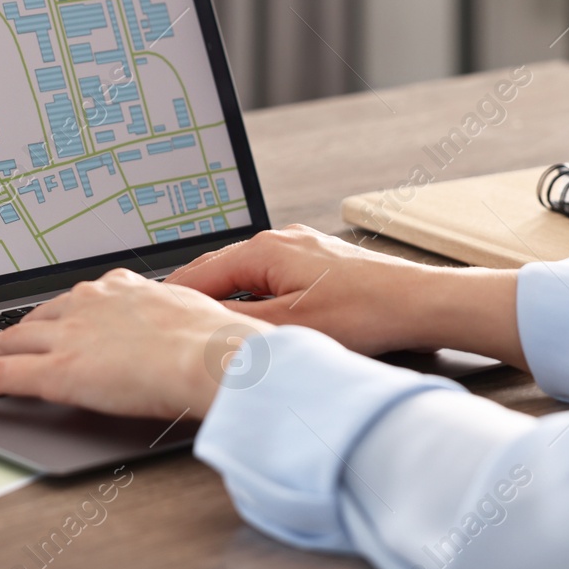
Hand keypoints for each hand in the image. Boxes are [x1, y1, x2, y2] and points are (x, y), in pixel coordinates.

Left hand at [0, 269, 272, 418]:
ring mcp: (69, 336)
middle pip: (38, 317)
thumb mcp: (196, 318)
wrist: (216, 357)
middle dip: (13, 330)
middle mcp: (90, 303)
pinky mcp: (57, 371)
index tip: (51, 319)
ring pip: (12, 342)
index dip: (57, 314)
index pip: (78, 300)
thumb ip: (176, 324)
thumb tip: (186, 335)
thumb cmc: (220, 345)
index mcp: (124, 289)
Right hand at [165, 225, 524, 367]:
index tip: (147, 316)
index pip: (198, 274)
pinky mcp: (320, 262)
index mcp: (264, 250)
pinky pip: (272, 277)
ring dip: (228, 299)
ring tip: (209, 327)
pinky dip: (255, 297)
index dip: (170, 299)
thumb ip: (237, 326)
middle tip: (168, 324)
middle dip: (195, 298)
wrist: (421, 302)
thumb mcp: (289, 327)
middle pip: (220, 271)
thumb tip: (196, 328)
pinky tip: (256, 319)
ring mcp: (301, 248)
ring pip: (247, 275)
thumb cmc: (366, 311)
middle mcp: (279, 240)